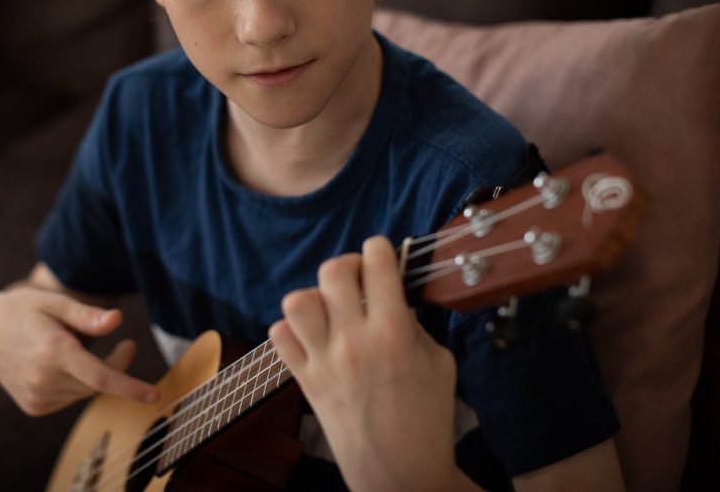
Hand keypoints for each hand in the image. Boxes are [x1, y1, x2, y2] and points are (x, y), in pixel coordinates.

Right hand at [0, 283, 157, 415]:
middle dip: (118, 366)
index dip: (130, 387)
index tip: (155, 394)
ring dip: (95, 375)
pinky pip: (71, 398)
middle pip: (98, 382)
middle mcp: (43, 379)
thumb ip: (88, 316)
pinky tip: (60, 365)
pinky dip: (76, 384)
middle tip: (128, 345)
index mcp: (52, 351)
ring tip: (78, 349)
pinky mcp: (34, 407)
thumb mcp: (56, 303)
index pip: (100, 377)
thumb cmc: (26, 309)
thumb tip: (118, 320)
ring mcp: (37, 397)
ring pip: (85, 392)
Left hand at [269, 236, 475, 491]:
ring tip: (332, 309)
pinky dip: (292, 328)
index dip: (381, 249)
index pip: (377, 263)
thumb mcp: (439, 362)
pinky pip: (279, 336)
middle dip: (348, 265)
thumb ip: (413, 323)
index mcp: (393, 333)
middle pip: (332, 271)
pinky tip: (314, 336)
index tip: (383, 254)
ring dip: (315, 296)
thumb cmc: (429, 418)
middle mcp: (353, 342)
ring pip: (296, 301)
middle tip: (359, 281)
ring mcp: (323, 361)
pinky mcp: (304, 380)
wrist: (401, 473)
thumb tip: (391, 295)